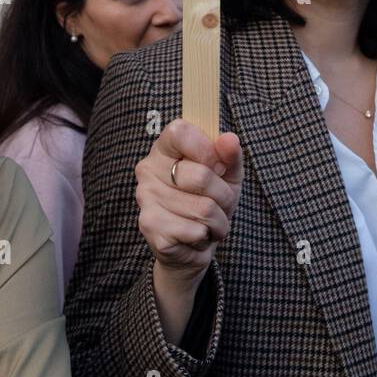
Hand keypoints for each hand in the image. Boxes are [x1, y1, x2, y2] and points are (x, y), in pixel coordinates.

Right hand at [135, 119, 242, 295]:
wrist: (194, 244)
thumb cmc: (210, 200)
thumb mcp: (228, 173)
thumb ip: (230, 154)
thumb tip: (229, 139)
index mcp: (164, 148)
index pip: (180, 132)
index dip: (206, 149)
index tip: (218, 165)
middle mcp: (148, 169)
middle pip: (200, 176)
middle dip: (223, 195)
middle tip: (220, 202)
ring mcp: (146, 198)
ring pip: (203, 208)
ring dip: (218, 220)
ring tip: (210, 221)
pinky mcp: (150, 227)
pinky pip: (195, 231)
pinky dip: (206, 236)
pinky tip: (197, 234)